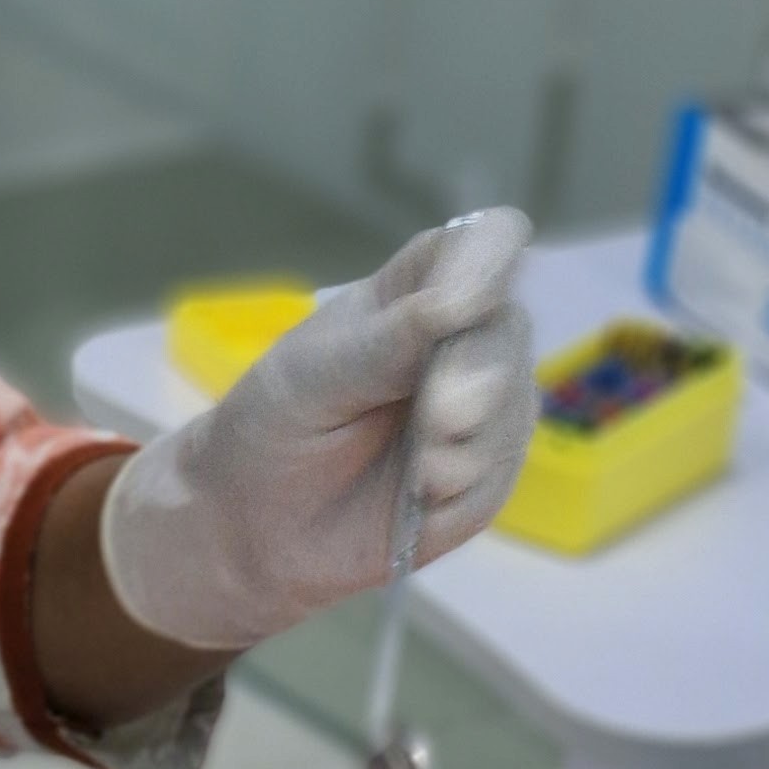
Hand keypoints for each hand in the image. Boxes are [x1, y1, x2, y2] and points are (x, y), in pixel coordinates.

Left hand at [99, 210, 537, 656]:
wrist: (253, 525)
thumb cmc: (275, 424)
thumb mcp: (313, 374)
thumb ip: (388, 341)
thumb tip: (463, 303)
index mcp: (416, 290)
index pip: (483, 244)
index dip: (489, 261)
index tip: (460, 304)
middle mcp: (461, 341)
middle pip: (506, 331)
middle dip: (475, 377)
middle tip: (440, 419)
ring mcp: (480, 409)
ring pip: (514, 405)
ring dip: (471, 443)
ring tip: (421, 474)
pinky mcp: (483, 475)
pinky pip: (502, 473)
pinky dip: (467, 490)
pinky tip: (423, 501)